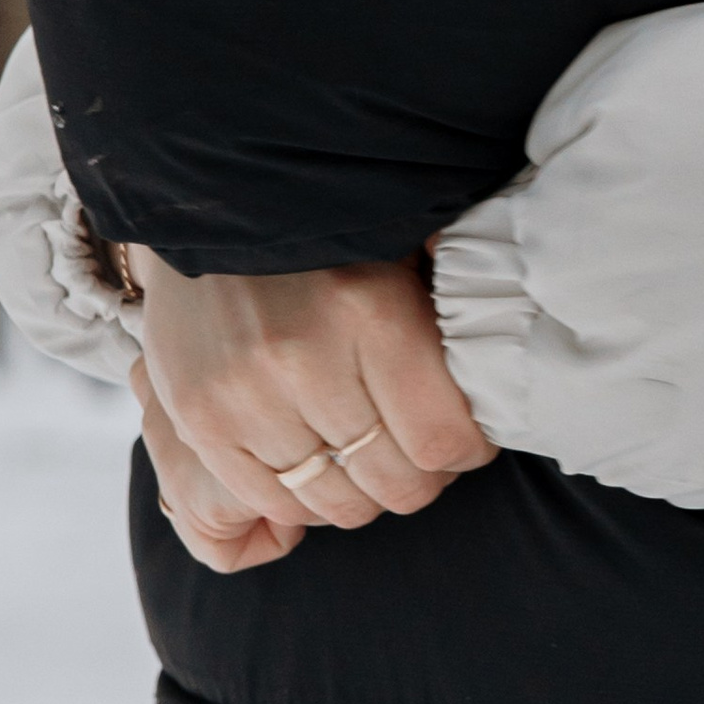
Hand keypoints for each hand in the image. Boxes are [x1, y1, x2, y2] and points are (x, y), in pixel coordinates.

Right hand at [132, 247, 495, 538]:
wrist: (213, 203)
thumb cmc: (330, 232)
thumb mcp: (405, 248)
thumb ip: (454, 310)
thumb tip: (504, 376)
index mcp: (370, 310)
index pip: (440, 440)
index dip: (466, 453)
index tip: (468, 440)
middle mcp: (303, 358)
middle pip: (391, 481)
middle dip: (419, 479)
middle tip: (420, 455)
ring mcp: (243, 394)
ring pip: (332, 501)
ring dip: (362, 492)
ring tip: (367, 458)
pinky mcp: (199, 417)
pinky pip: (270, 499)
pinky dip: (303, 499)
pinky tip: (317, 464)